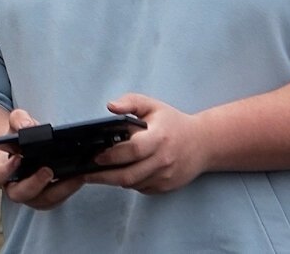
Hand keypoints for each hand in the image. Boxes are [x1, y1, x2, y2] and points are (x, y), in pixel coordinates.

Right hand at [0, 108, 86, 210]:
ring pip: (44, 200)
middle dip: (35, 183)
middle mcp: (14, 188)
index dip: (5, 170)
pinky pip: (60, 199)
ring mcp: (32, 197)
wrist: (29, 148)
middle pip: (20, 194)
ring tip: (75, 175)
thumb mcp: (16, 123)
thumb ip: (19, 120)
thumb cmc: (20, 136)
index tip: (18, 158)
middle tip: (49, 170)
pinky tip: (81, 176)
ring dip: (60, 189)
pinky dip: (71, 188)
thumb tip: (27, 127)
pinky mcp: (49, 199)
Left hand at [84, 94, 209, 194]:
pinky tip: (119, 174)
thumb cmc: (173, 123)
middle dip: (104, 176)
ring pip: (132, 184)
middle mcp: (162, 160)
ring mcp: (164, 177)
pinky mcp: (165, 187)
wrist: (203, 143)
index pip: (132, 151)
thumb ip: (130, 102)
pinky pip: (141, 188)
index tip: (96, 156)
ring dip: (114, 180)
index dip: (112, 155)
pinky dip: (128, 183)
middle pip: (128, 175)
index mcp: (158, 138)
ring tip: (98, 173)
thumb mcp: (152, 105)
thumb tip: (110, 106)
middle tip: (87, 173)